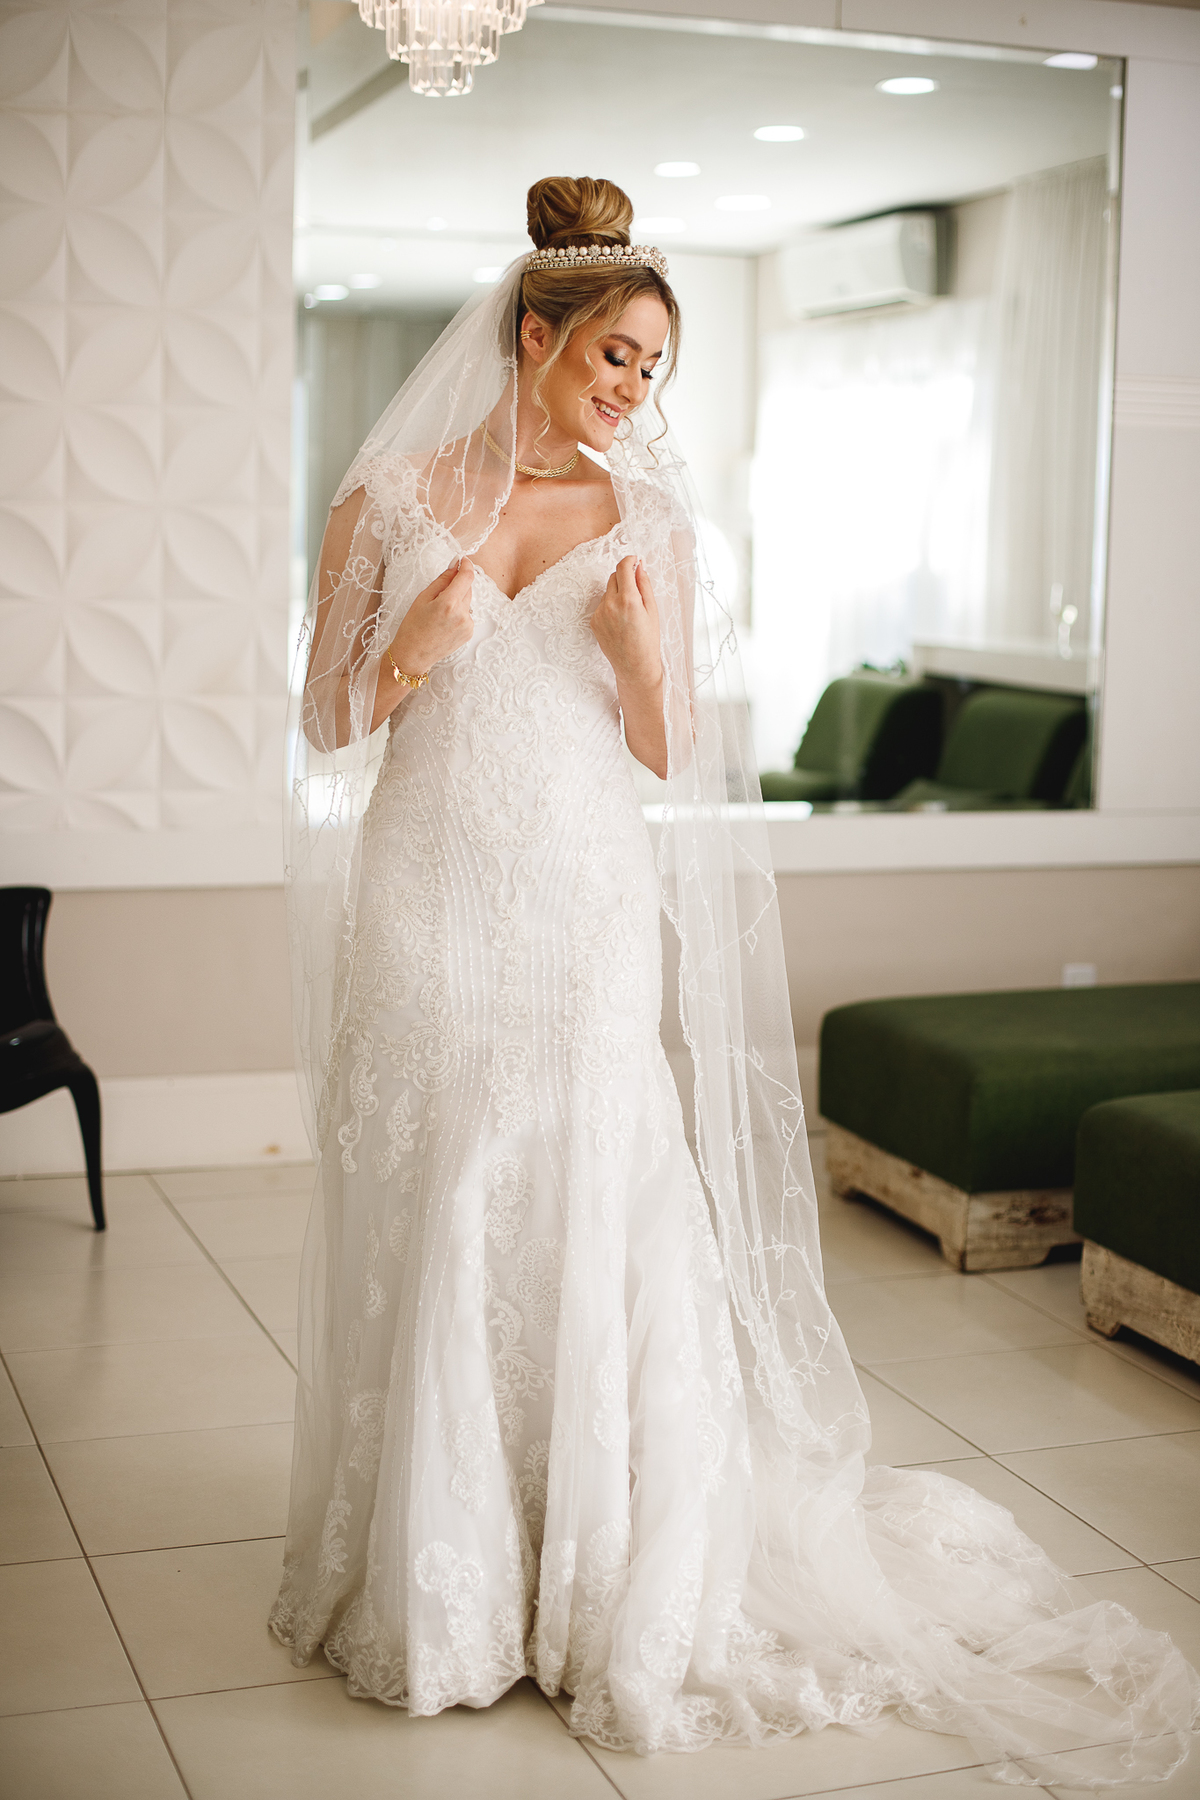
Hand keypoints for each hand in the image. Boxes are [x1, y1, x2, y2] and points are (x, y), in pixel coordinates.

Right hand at [387, 559, 474, 677]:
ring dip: (457, 600)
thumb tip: (455, 566)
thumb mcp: (423, 598)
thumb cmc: (413, 626)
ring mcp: (467, 625)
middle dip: (457, 585)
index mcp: (449, 604)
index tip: (463, 560)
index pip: (467, 577)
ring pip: (467, 601)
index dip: (466, 565)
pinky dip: (458, 612)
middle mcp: (462, 615)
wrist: (413, 655)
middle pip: (467, 588)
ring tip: (439, 612)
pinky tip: (444, 622)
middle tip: (439, 593)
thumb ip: (442, 580)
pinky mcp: (469, 633)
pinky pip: (467, 614)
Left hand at [590, 556, 661, 689]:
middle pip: (614, 577)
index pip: (623, 567)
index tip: (634, 560)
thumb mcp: (652, 610)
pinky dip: (611, 607)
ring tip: (629, 613)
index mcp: (628, 600)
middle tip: (636, 590)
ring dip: (617, 593)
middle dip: (624, 578)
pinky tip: (620, 622)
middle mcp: (610, 604)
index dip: (629, 560)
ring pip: (608, 591)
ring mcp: (600, 613)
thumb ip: (644, 585)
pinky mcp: (594, 622)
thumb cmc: (648, 641)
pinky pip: (602, 605)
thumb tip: (639, 566)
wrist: (634, 666)